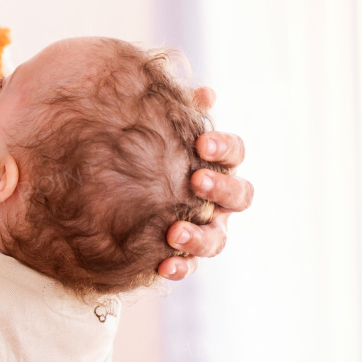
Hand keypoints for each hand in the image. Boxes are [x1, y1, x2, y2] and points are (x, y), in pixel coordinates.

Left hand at [158, 87, 253, 280]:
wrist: (121, 190)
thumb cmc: (154, 152)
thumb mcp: (164, 130)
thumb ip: (181, 112)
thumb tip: (204, 93)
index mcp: (220, 165)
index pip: (235, 154)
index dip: (225, 149)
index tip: (203, 144)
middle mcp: (222, 200)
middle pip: (240, 197)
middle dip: (220, 189)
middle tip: (196, 180)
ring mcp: (208, 229)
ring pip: (218, 239)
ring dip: (199, 237)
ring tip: (174, 233)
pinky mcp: (187, 255)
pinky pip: (189, 266)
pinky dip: (179, 268)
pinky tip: (162, 267)